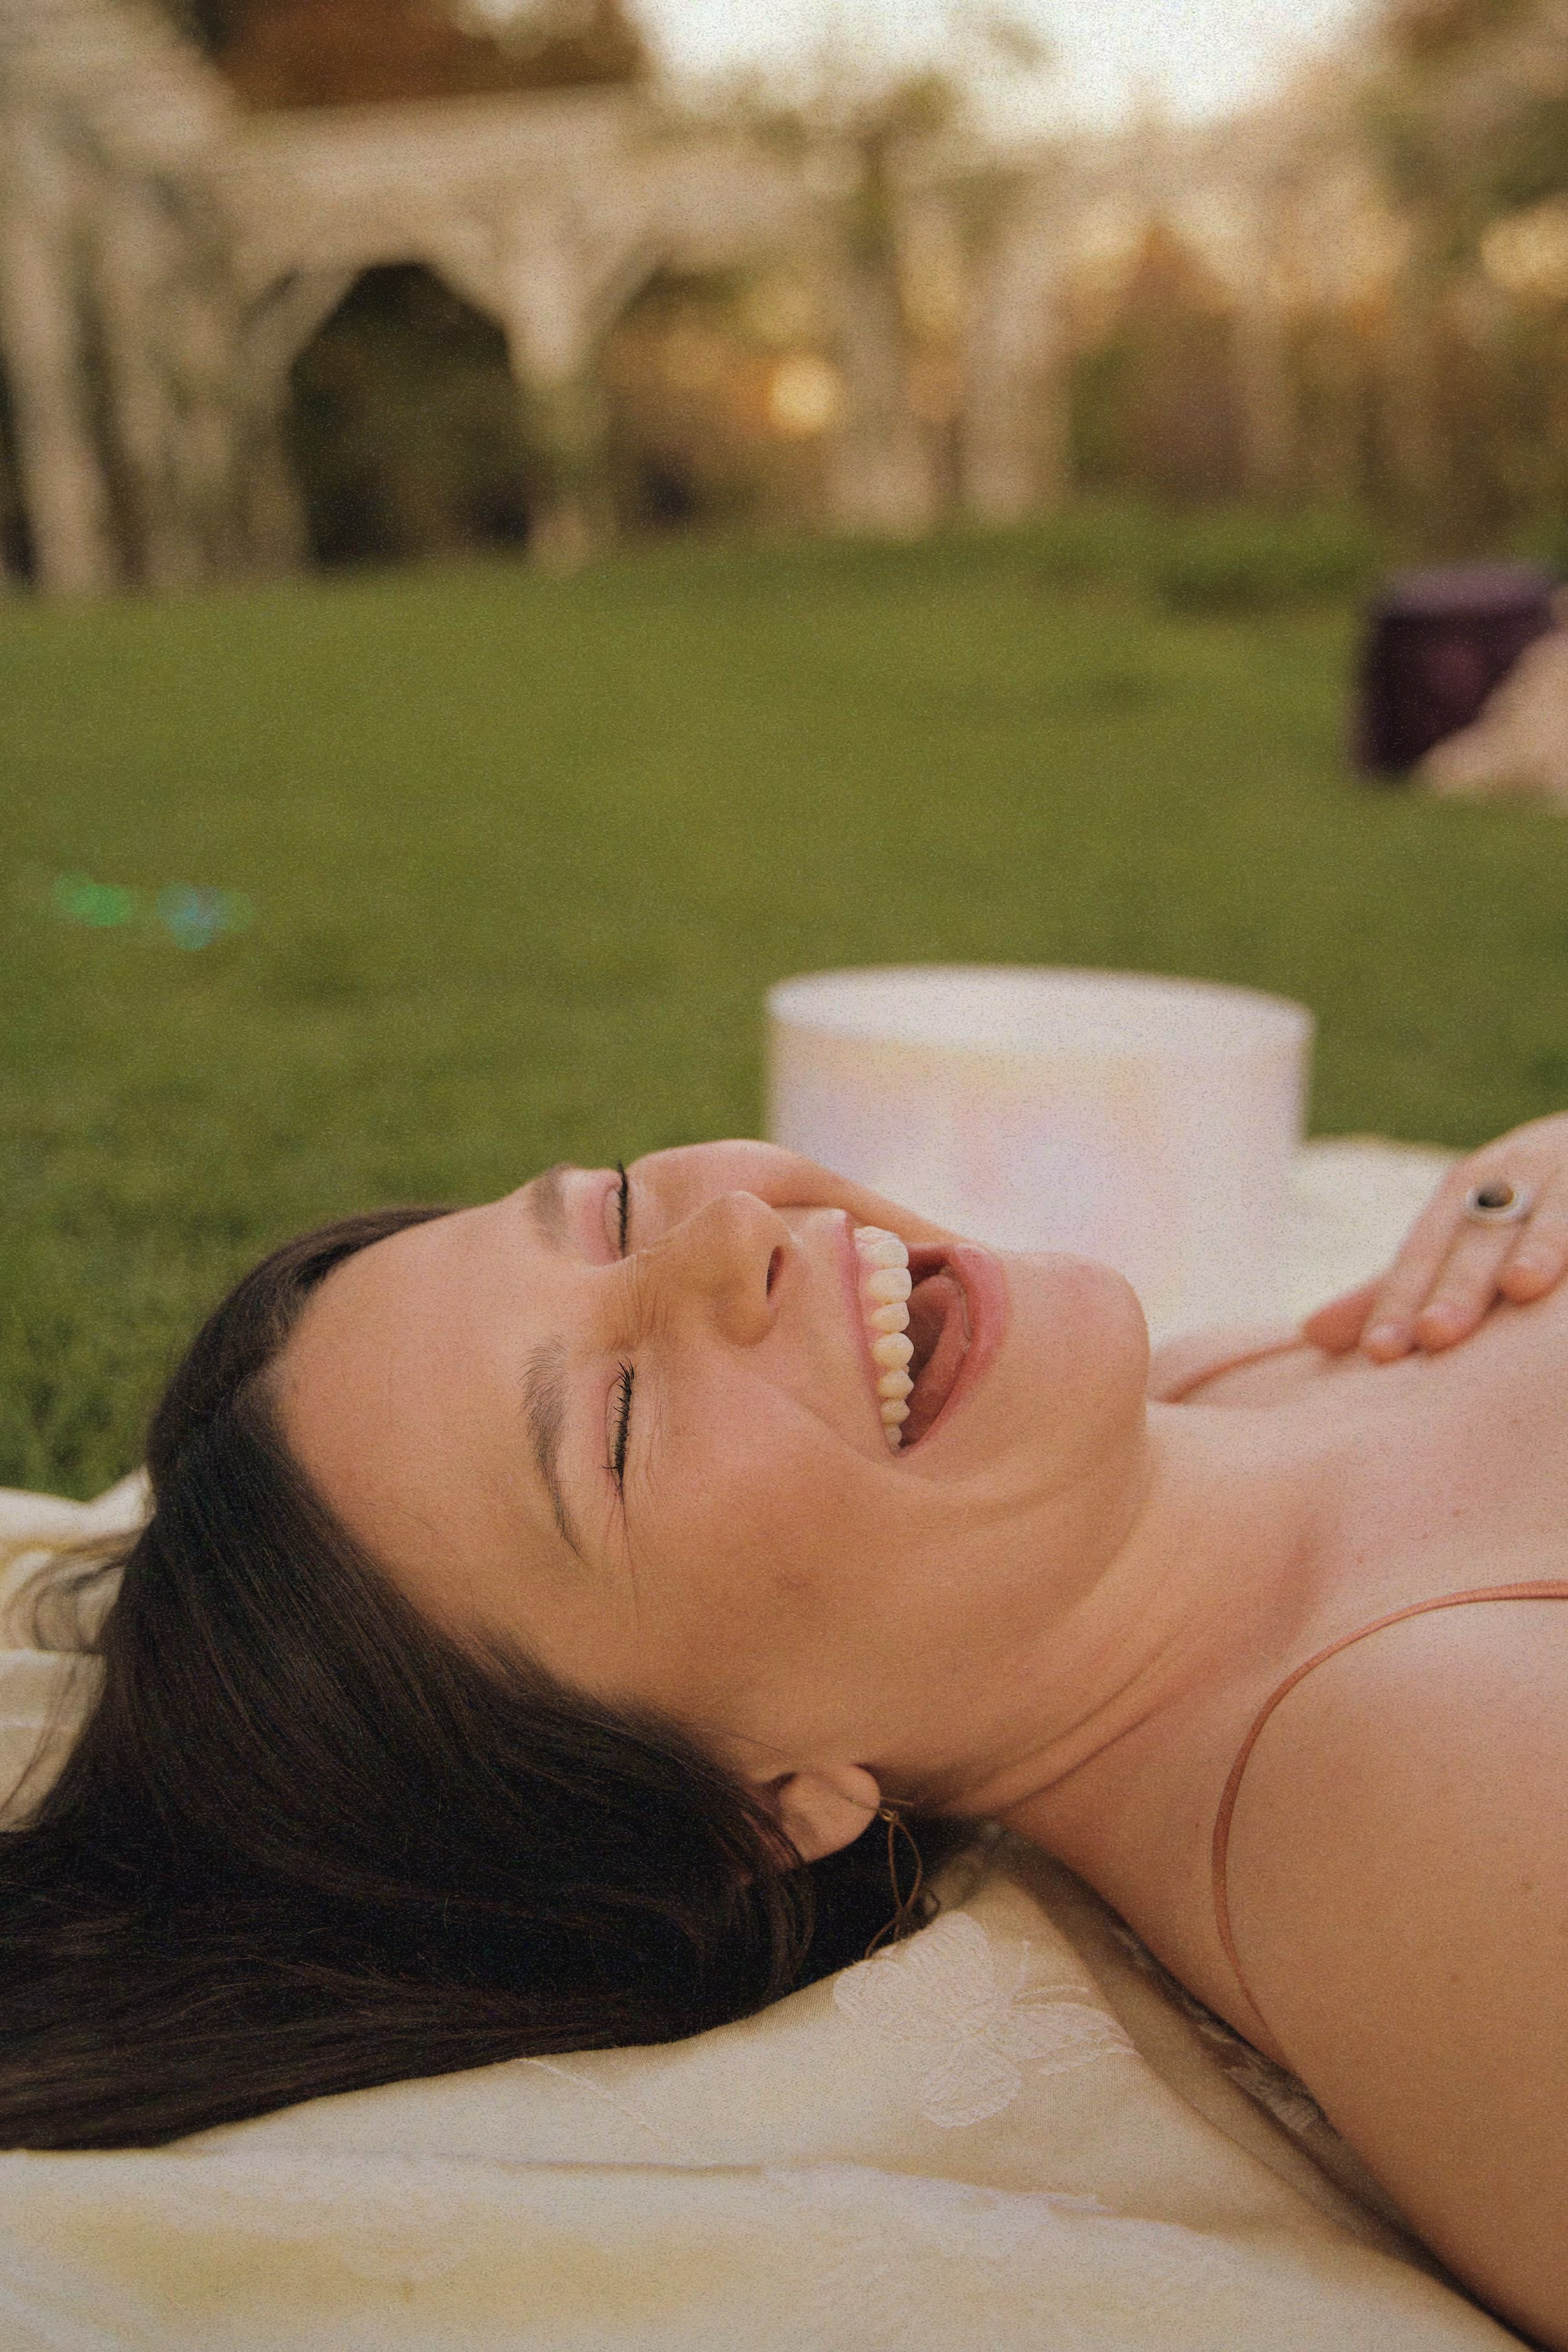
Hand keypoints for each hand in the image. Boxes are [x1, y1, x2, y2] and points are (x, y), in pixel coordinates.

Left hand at [1303, 1113, 1567, 1359]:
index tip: (1380, 1353)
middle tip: (1434, 1334)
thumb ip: (1396, 1287)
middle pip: (1481, 1234)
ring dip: (1540, 1246)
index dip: (1401, 1298)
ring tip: (1523, 1286)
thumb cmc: (1525, 1205)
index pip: (1425, 1250)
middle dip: (1460, 1284)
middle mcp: (1518, 1175)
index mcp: (1467, 1191)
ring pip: (1553, 1213)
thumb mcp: (1462, 1235)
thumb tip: (1308, 1335)